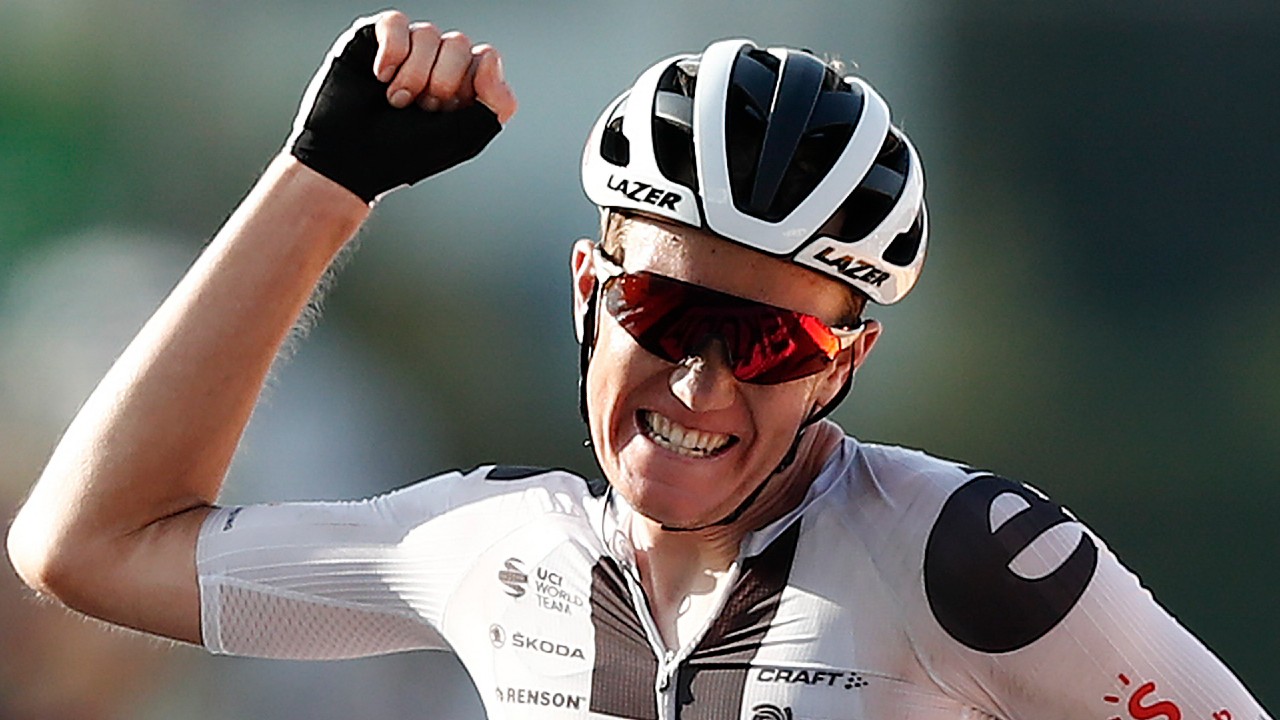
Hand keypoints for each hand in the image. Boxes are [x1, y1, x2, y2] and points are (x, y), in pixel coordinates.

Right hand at [288, 10, 517, 202]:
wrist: (350, 159)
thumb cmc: (406, 154)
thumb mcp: (467, 138)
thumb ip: (498, 103)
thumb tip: (488, 55)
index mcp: (463, 83)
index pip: (485, 58)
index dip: (468, 86)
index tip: (447, 114)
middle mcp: (437, 61)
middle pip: (458, 43)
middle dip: (440, 82)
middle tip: (419, 109)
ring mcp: (406, 47)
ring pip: (428, 33)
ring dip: (413, 75)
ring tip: (395, 102)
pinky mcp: (373, 36)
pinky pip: (396, 22)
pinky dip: (391, 53)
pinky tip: (379, 77)